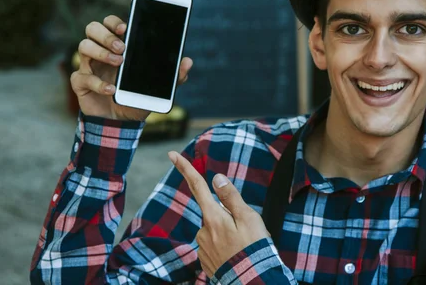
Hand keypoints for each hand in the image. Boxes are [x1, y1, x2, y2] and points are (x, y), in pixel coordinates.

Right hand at [71, 15, 192, 120]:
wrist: (121, 122)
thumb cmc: (137, 98)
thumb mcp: (158, 88)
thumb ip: (173, 76)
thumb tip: (188, 61)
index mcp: (118, 47)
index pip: (110, 23)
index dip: (114, 22)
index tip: (126, 28)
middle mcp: (100, 52)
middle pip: (92, 28)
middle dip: (107, 35)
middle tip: (123, 48)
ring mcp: (88, 66)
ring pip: (83, 46)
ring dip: (101, 52)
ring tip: (119, 63)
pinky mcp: (80, 83)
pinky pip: (82, 77)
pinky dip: (98, 83)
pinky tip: (112, 90)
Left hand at [168, 151, 270, 278]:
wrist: (252, 281)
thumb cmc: (254, 248)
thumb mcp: (248, 218)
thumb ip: (231, 197)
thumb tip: (217, 178)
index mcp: (213, 217)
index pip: (197, 186)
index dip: (185, 169)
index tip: (171, 154)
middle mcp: (203, 231)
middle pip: (212, 212)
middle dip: (227, 216)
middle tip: (248, 231)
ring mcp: (202, 247)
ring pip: (215, 230)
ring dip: (228, 234)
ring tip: (245, 246)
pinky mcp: (205, 261)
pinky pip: (214, 246)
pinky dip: (225, 247)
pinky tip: (237, 255)